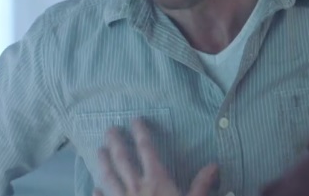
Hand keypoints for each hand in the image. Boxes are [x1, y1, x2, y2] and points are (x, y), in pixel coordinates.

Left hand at [94, 119, 217, 195]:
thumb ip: (202, 185)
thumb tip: (214, 165)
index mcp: (157, 180)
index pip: (147, 150)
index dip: (141, 133)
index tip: (136, 120)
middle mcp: (136, 187)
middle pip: (123, 160)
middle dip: (116, 143)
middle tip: (110, 129)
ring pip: (108, 178)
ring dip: (103, 163)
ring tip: (98, 151)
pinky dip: (97, 194)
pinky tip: (94, 189)